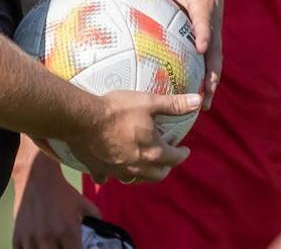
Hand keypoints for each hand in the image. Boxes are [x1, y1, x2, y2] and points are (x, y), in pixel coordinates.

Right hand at [12, 146, 99, 248]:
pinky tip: (38, 247)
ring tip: (51, 246)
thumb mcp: (83, 204)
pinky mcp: (17, 238)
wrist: (36, 177)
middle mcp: (48, 237)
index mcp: (67, 231)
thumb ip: (96, 219)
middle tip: (64, 248)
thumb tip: (105, 231)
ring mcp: (31, 239)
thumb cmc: (62, 192)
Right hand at [67, 89, 198, 183]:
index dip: (182, 154)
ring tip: (144, 165)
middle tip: (167, 160)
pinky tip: (112, 170)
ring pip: (135, 179)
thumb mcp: (149, 102)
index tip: (185, 150)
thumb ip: (174, 104)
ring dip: (143, 174)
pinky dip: (113, 174)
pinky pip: (108, 177)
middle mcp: (136, 167)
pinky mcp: (98, 170)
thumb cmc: (117, 109)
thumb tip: (198, 102)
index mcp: (152, 152)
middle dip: (165, 168)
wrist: (82, 119)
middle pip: (157, 175)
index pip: (174, 158)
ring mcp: (116, 171)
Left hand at [137, 0, 222, 108]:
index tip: (201, 47)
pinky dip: (207, 78)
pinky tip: (198, 98)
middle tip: (206, 93)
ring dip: (212, 82)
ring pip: (216, 60)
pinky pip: (211, 61)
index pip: (205, 21)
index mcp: (204, 6)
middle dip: (213, 72)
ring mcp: (214, 34)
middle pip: (216, 50)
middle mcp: (213, 23)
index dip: (204, 34)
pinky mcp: (212, 41)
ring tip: (205, 105)